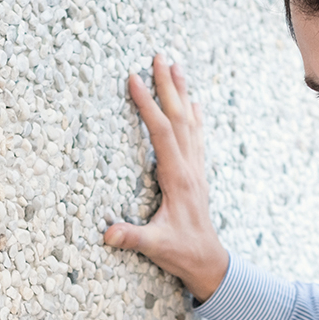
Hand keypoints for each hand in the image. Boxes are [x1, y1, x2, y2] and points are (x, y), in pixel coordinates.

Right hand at [104, 55, 228, 301]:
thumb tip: (108, 235)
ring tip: (176, 67)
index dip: (147, 106)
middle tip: (160, 56)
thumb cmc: (181, 254)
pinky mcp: (197, 175)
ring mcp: (196, 170)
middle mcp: (190, 168)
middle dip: (168, 86)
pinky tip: (193, 102)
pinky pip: (196, 137)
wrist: (210, 263)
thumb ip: (133, 239)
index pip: (161, 133)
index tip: (134, 80)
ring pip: (190, 123)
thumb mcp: (155, 248)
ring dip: (182, 93)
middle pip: (179, 118)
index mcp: (177, 179)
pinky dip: (193, 116)